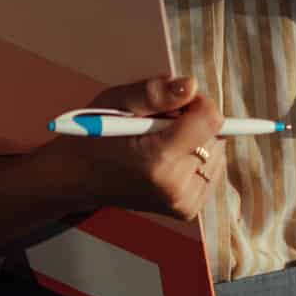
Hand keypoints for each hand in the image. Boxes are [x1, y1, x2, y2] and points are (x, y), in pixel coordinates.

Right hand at [32, 75, 224, 221]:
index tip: (176, 103)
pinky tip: (170, 157)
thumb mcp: (116, 102)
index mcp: (158, 161)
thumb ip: (155, 93)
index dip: (197, 103)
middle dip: (195, 121)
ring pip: (217, 151)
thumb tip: (192, 86)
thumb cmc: (95, 136)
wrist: (78, 178)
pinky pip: (213, 168)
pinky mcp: (188, 209)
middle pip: (215, 135)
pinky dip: (197, 157)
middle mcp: (174, 187)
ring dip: (197, 140)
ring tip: (161, 142)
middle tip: (161, 124)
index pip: (211, 120)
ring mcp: (183, 203)